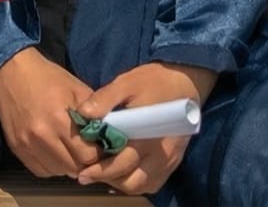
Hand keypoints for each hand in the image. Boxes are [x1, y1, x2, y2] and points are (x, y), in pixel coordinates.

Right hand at [0, 48, 100, 179]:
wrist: (11, 71)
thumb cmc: (48, 78)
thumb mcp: (78, 89)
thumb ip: (96, 114)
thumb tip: (112, 137)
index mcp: (59, 119)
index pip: (88, 156)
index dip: (98, 153)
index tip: (100, 146)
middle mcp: (42, 136)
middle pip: (74, 168)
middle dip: (84, 161)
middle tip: (87, 150)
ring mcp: (27, 144)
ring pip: (58, 171)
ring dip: (68, 165)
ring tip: (71, 150)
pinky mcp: (17, 148)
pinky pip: (41, 170)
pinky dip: (51, 165)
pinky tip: (55, 152)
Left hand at [72, 62, 217, 194]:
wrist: (185, 84)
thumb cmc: (153, 83)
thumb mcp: (126, 83)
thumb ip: (105, 98)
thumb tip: (83, 113)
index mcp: (146, 137)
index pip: (122, 163)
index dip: (100, 171)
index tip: (82, 173)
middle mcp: (159, 154)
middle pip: (131, 181)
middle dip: (107, 179)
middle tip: (87, 174)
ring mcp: (168, 161)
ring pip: (142, 185)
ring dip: (121, 182)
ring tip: (103, 172)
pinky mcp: (172, 162)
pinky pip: (153, 183)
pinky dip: (136, 182)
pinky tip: (123, 172)